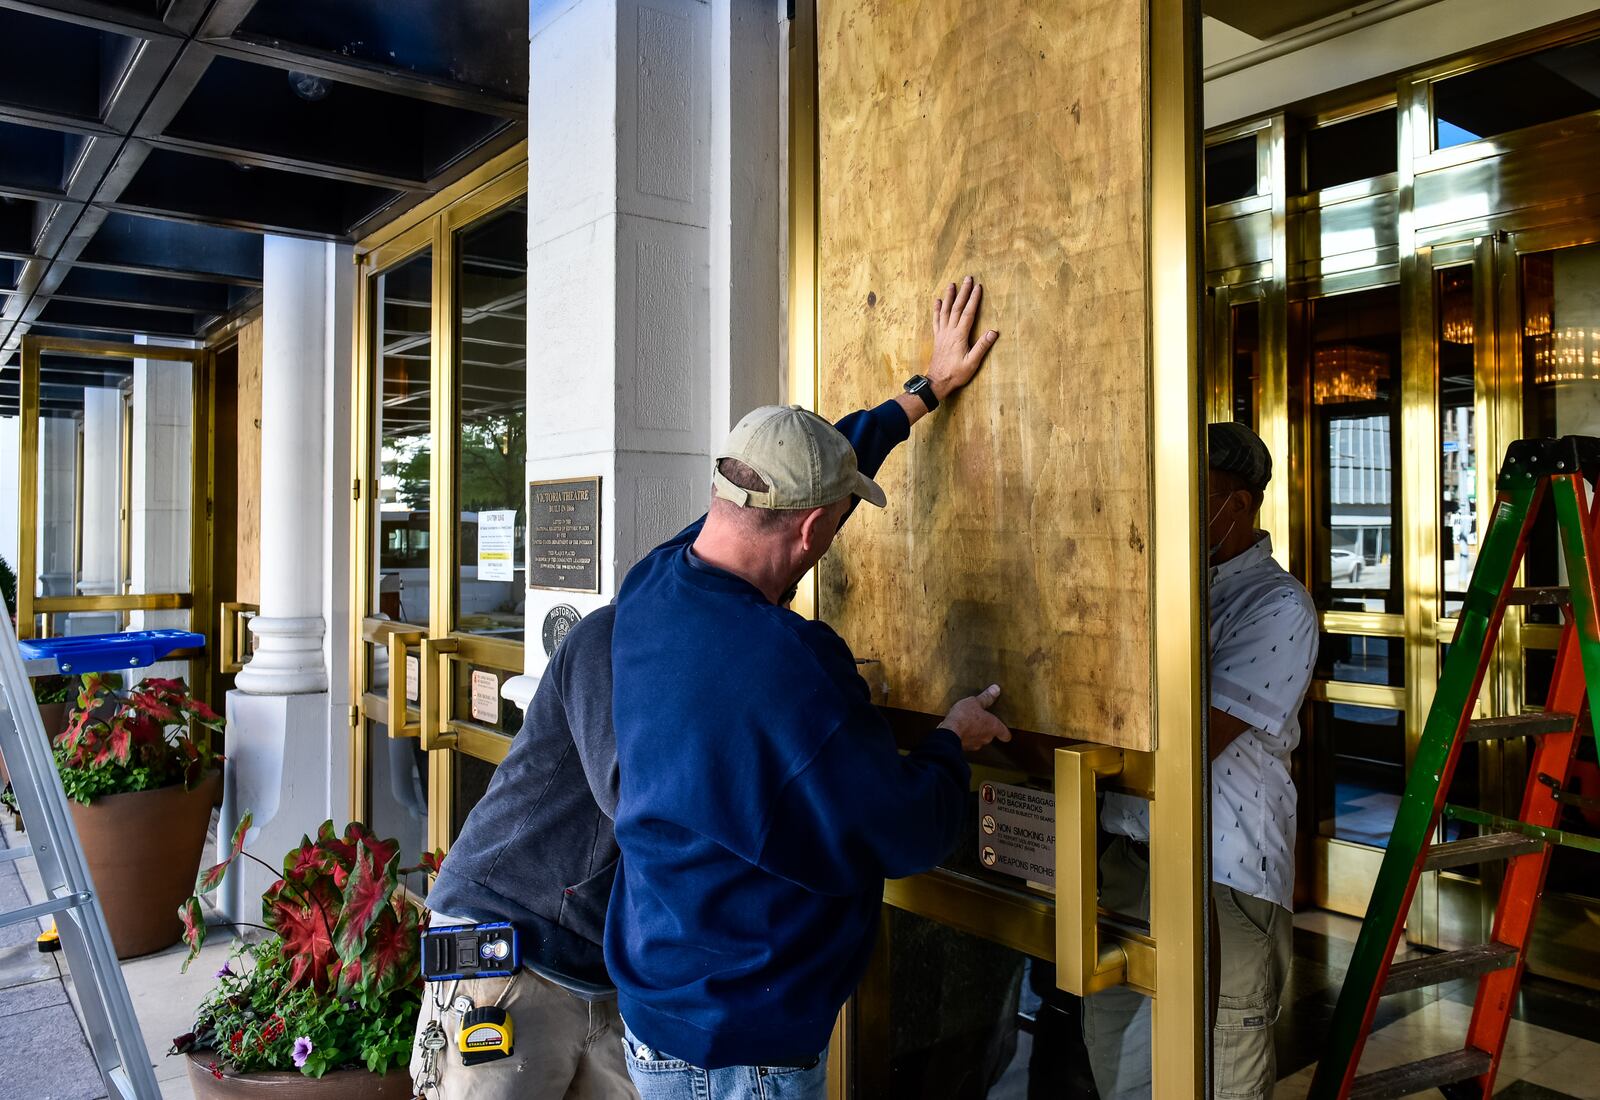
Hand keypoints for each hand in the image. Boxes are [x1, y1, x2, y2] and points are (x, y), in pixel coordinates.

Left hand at [928, 276, 999, 400]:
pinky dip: (937, 309)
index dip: (973, 299)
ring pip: (945, 310)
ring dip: (949, 296)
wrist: (937, 381)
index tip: (978, 287)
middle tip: (967, 278)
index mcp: (959, 335)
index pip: (968, 313)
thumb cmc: (956, 374)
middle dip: (963, 292)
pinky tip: (938, 301)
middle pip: (957, 307)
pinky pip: (936, 320)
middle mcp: (949, 331)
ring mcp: (942, 333)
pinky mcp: (937, 337)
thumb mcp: (972, 362)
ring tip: (951, 284)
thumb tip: (993, 332)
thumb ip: (982, 346)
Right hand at [940, 684, 1010, 751]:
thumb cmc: (964, 718)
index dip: (1005, 732)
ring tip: (968, 723)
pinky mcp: (964, 748)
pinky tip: (959, 729)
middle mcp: (987, 738)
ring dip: (975, 732)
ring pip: (979, 738)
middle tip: (981, 719)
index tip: (1003, 729)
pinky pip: (967, 741)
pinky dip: (965, 736)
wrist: (949, 733)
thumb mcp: (975, 702)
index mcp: (993, 727)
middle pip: (991, 735)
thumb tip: (995, 689)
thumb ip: (986, 697)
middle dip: (986, 728)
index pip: (1005, 734)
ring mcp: (975, 744)